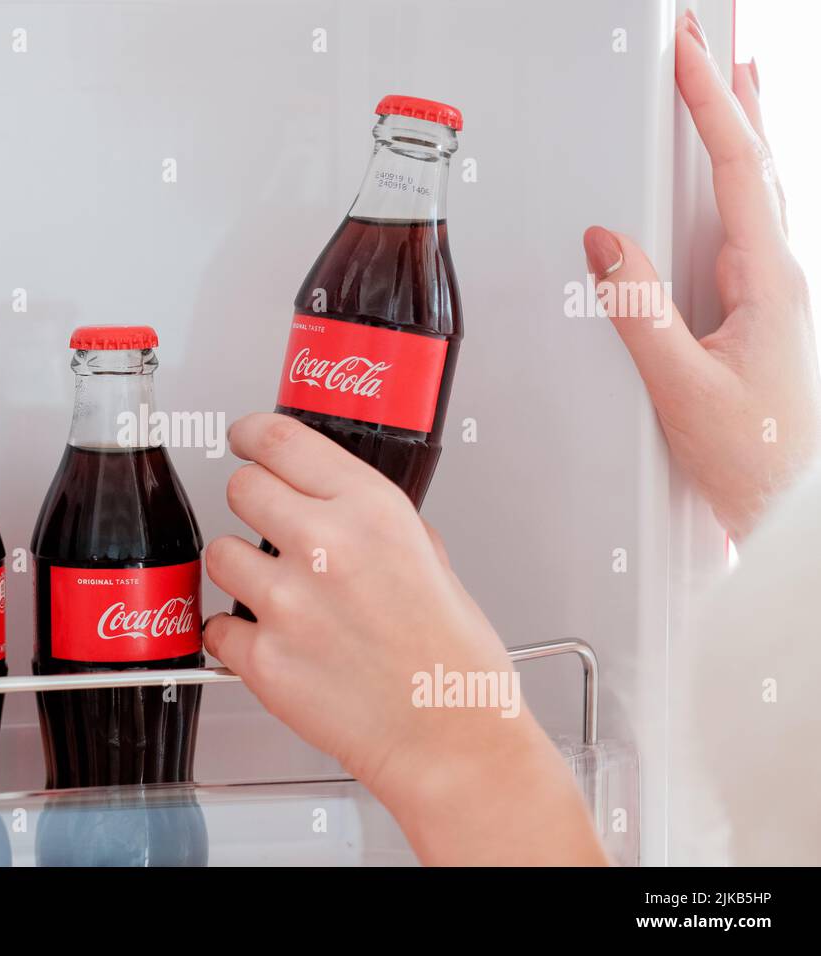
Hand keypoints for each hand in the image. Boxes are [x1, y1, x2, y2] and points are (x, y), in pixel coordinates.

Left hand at [205, 414, 605, 864]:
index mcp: (370, 510)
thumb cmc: (452, 657)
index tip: (242, 438)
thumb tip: (332, 501)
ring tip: (281, 594)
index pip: (279, 439)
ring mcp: (287, 603)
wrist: (451, 737)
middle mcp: (324, 546)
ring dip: (240, 568)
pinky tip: (274, 641)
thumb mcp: (430, 555)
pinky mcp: (263, 658)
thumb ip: (373, 519)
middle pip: (240, 487)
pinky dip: (237, 634)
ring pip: (220, 554)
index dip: (250, 434)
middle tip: (265, 522)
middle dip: (251, 500)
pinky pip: (218, 626)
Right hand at [584, 9, 819, 540]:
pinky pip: (742, 235)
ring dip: (740, 136)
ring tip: (731, 89)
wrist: (791, 511)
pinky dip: (732, 191)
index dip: (709, 105)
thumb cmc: (754, 462)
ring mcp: (772, 300)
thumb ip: (641, 313)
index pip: (736, 170)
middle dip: (733, 99)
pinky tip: (721, 194)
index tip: (688, 56)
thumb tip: (608, 244)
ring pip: (755, 197)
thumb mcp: (683, 390)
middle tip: (714, 48)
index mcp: (768, 284)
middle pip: (756, 168)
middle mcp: (779, 282)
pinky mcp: (757, 322)